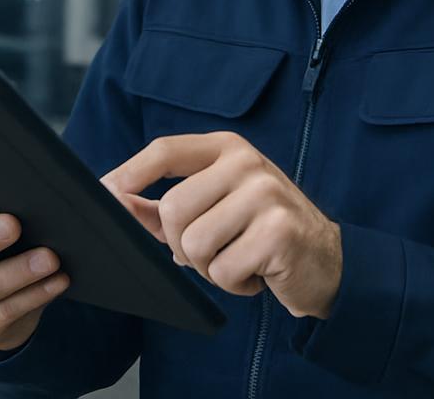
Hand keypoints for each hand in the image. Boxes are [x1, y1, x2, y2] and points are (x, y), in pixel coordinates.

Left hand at [101, 131, 341, 319]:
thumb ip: (167, 206)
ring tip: (237, 261)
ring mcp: (265, 195)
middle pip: (173, 209)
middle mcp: (247, 163)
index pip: (165, 150)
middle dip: (181, 245)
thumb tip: (117, 202)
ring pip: (194, 244)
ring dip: (209, 268)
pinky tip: (257, 274)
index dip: (128, 174)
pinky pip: (223, 271)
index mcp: (227, 149)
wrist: (328, 261)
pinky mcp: (279, 233)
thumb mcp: (217, 206)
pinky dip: (234, 284)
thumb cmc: (262, 231)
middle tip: (210, 253)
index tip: (105, 195)